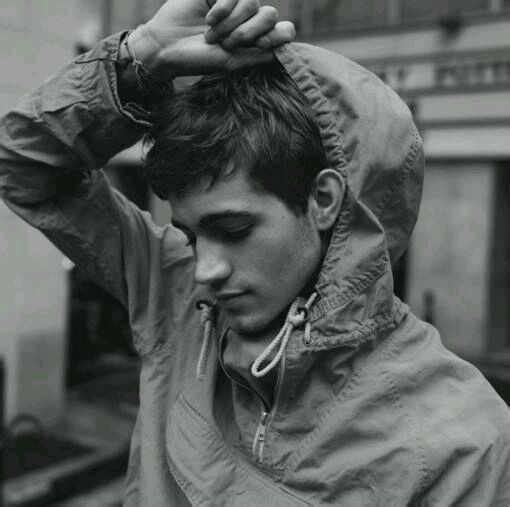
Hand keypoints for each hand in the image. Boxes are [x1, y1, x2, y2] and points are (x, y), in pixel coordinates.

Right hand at [129, 0, 294, 76]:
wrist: (169, 47)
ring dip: (232, 23)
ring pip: (252, 3)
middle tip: (226, 44)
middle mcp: (249, 20)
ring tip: (213, 35)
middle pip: (270, 14)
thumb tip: (286, 46)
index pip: (285, 30)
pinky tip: (209, 20)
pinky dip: (223, 9)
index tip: (260, 45)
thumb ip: (262, 56)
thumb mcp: (234, 63)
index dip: (277, 35)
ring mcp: (235, 4)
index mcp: (257, 40)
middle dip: (248, 32)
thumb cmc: (201, 60)